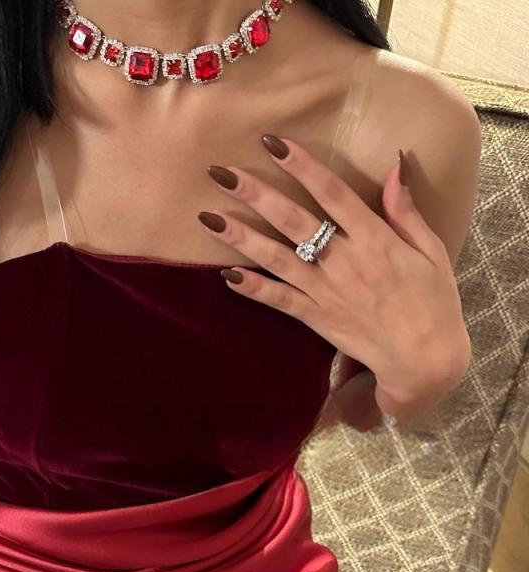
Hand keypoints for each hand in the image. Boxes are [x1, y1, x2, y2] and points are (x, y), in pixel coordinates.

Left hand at [198, 135, 470, 418]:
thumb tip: (395, 166)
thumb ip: (406, 211)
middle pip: (294, 220)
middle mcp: (346, 261)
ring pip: (277, 257)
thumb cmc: (432, 301)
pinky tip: (226, 274)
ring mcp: (327, 291)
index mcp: (376, 238)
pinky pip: (280, 300)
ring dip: (241, 237)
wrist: (423, 359)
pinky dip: (254, 288)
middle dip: (256, 193)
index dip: (302, 166)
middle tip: (222, 172)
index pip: (333, 193)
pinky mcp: (317, 317)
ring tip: (208, 217)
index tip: (274, 142)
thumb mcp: (431, 250)